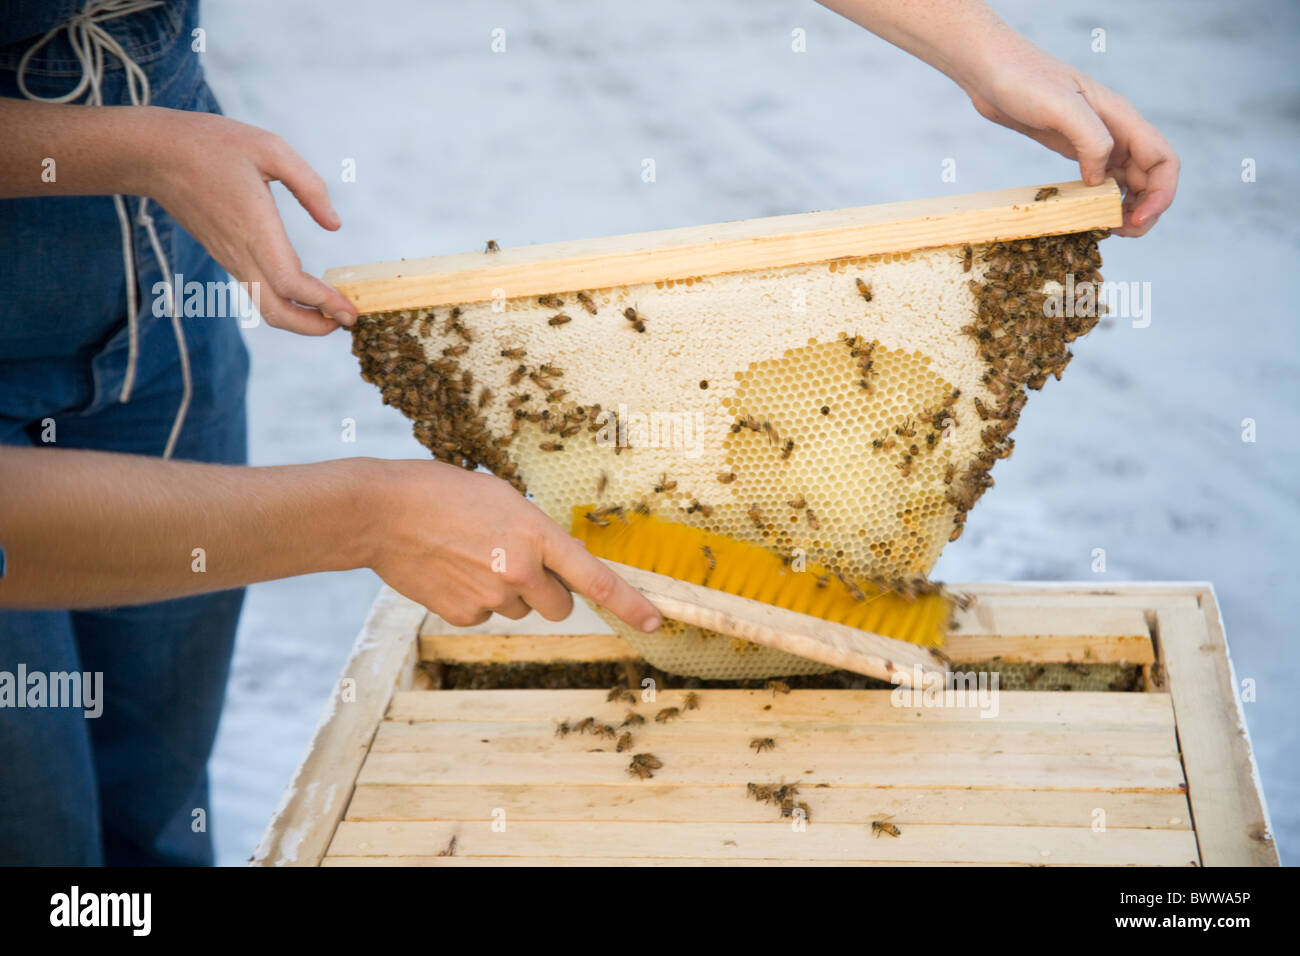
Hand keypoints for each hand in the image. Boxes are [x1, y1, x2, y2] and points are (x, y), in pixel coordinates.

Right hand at [142, 107, 357, 332]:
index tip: (351, 311)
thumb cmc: (213, 144)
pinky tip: (308, 292)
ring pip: (267, 307)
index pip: (290, 285)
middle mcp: (241, 253)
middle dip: (314, 327)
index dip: (323, 303)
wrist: (154, 154)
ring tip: (334, 310)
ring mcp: (231, 258)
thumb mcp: (270, 149)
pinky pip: (258, 291)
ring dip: (302, 318)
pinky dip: (286, 301)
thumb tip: (333, 225)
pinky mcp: (227, 256)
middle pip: (277, 313)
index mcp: (255, 229)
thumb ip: (309, 186)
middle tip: (347, 320)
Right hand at [367, 460, 662, 631]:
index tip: (656, 621)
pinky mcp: (464, 615)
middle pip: (560, 606)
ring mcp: (491, 597)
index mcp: (536, 534)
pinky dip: (476, 600)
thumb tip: (568, 563)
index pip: (596, 578)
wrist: (384, 513)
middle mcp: (520, 571)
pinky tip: (452, 572)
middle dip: (549, 592)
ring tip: (473, 558)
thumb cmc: (446, 494)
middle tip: (516, 563)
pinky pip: (487, 617)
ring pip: (521, 610)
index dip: (631, 604)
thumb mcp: (504, 499)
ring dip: (509, 593)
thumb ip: (539, 533)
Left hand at [962, 41, 1178, 236]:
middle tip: (1119, 233)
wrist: (991, 71)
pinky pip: (1101, 181)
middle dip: (1144, 209)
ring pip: (1128, 182)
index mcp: (1121, 119)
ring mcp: (1096, 141)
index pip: (1163, 161)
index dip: (1161, 195)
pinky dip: (1101, 202)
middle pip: (1150, 177)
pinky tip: (1088, 216)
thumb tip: (1101, 180)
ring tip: (1107, 230)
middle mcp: (1116, 131)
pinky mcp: (1075, 150)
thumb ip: (1090, 139)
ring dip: (1125, 209)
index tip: (1138, 220)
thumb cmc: (1023, 79)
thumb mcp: (1060, 106)